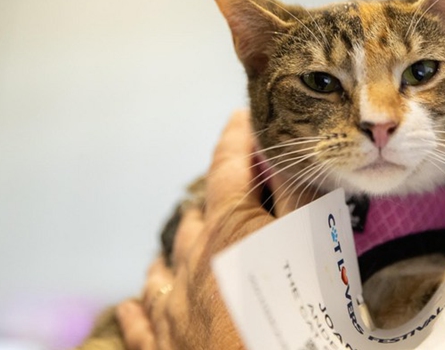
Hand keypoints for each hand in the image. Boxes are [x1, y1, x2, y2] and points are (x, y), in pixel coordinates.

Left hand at [116, 109, 280, 349]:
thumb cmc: (295, 312)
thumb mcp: (310, 242)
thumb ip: (296, 193)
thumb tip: (284, 150)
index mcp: (228, 226)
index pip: (227, 167)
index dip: (234, 138)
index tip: (239, 118)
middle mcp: (192, 258)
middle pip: (197, 216)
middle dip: (214, 200)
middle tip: (232, 194)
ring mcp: (172, 303)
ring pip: (166, 264)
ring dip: (178, 249)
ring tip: (186, 242)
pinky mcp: (162, 345)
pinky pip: (141, 318)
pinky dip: (140, 305)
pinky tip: (134, 302)